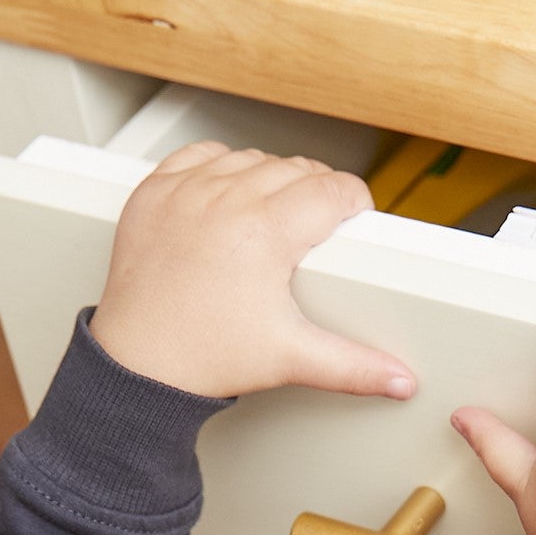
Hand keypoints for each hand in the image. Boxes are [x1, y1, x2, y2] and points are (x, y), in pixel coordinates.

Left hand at [89, 143, 415, 401]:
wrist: (136, 367)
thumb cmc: (202, 359)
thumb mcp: (289, 358)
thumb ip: (353, 366)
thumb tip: (399, 379)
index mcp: (264, 231)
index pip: (332, 189)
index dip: (353, 203)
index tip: (354, 218)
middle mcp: (224, 199)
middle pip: (295, 169)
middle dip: (315, 192)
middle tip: (317, 225)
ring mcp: (185, 191)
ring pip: (250, 158)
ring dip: (270, 177)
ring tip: (275, 213)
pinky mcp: (154, 193)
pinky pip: (198, 155)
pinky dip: (219, 167)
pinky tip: (227, 194)